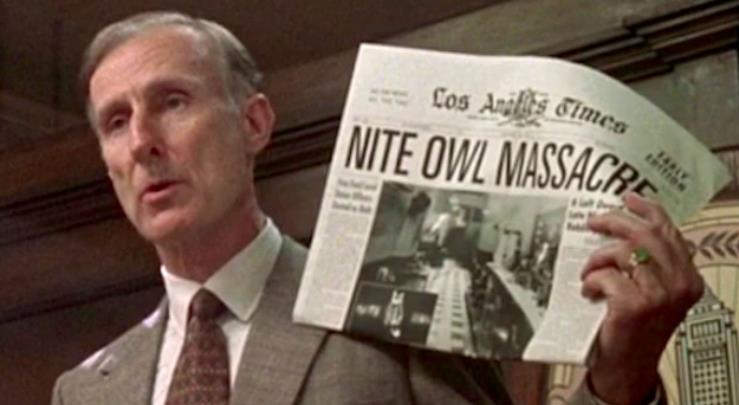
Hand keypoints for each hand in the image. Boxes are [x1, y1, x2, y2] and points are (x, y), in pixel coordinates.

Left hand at [581, 192, 702, 404]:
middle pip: (646, 235)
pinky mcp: (634, 306)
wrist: (626, 366)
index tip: (627, 197)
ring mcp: (659, 296)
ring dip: (598, 258)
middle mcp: (680, 285)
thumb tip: (624, 224)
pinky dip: (591, 279)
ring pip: (624, 252)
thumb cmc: (634, 325)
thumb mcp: (652, 291)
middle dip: (615, 221)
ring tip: (589, 271)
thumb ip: (649, 263)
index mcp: (688, 277)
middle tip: (593, 221)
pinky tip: (589, 291)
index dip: (647, 210)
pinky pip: (606, 275)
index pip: (669, 231)